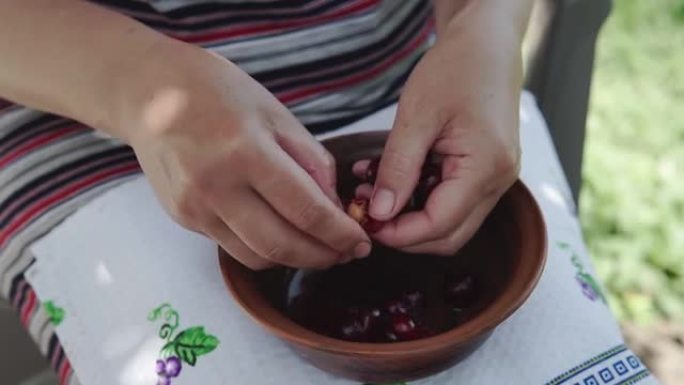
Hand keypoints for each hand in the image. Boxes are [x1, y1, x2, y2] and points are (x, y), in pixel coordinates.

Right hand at [123, 43, 369, 269]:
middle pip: (281, 246)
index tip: (361, 241)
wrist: (148, 92)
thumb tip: (334, 207)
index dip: (339, 234)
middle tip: (346, 253)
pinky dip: (263, 247)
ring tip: (317, 246)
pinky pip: (232, 246)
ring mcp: (194, 208)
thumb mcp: (275, 113)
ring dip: (294, 259)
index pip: (305, 210)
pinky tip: (279, 230)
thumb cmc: (217, 92)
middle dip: (323, 257)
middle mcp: (215, 187)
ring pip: (256, 257)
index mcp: (245, 152)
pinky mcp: (183, 218)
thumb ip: (310, 161)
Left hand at [362, 16, 522, 254]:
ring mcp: (496, 178)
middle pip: (449, 236)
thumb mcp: (417, 116)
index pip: (439, 225)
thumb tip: (380, 212)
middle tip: (367, 214)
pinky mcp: (486, 171)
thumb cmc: (456, 68)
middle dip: (405, 233)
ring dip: (411, 217)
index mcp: (486, 167)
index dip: (399, 233)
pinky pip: (454, 200)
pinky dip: (421, 199)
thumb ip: (398, 168)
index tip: (365, 223)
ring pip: (451, 223)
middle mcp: (498, 180)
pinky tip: (394, 180)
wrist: (487, 42)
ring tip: (373, 194)